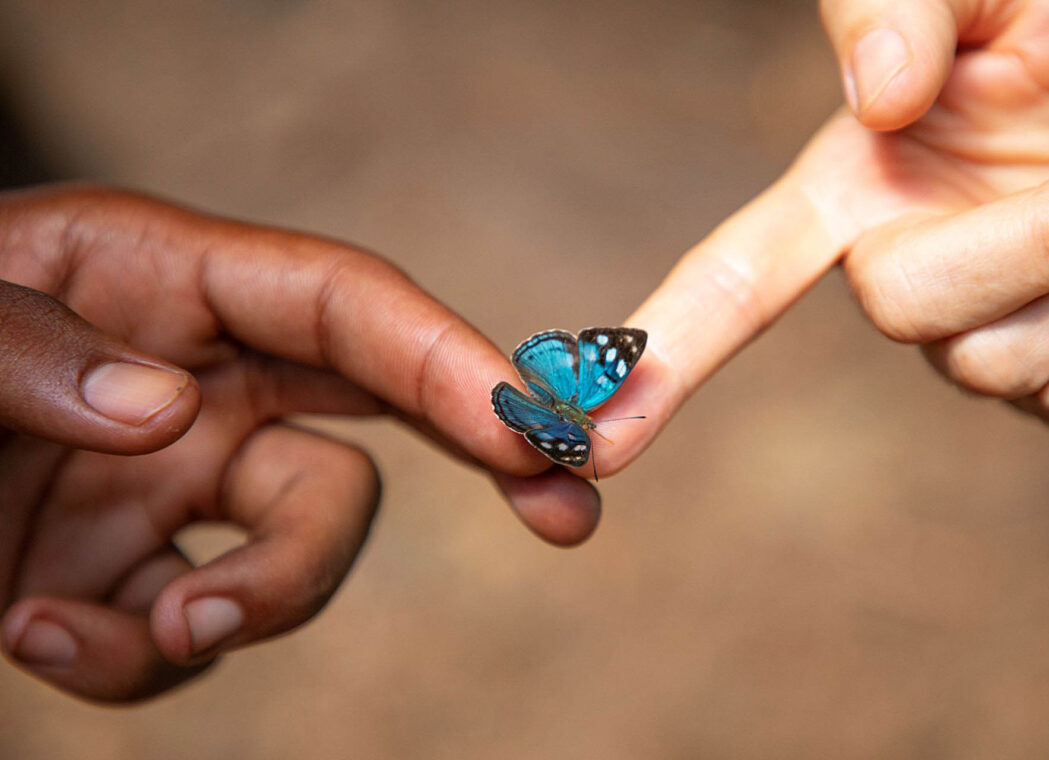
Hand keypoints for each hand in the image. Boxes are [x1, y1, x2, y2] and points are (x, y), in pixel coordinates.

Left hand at [0, 185, 596, 701]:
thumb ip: (33, 350)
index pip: (345, 308)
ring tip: (156, 632)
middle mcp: (193, 374)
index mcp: (160, 278)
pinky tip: (33, 639)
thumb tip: (171, 417)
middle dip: (485, 460)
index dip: (452, 359)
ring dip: (260, 604)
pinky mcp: (130, 567)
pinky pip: (190, 630)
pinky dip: (134, 662)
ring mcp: (172, 479)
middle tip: (569, 516)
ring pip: (304, 542)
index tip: (536, 428)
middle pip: (377, 416)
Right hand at [606, 0, 1048, 465]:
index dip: (663, 349)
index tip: (595, 428)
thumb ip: (892, 7)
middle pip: (902, 314)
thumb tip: (877, 105)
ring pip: (996, 368)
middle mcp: (903, 265)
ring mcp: (981, 333)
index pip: (734, 277)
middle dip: (1028, 243)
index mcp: (861, 182)